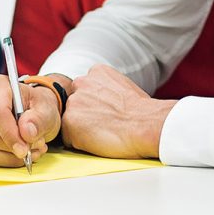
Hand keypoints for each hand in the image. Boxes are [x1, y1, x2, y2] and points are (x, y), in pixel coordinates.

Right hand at [0, 72, 61, 166]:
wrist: (34, 112)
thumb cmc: (37, 106)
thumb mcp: (46, 109)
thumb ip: (39, 119)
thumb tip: (26, 132)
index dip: (9, 134)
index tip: (24, 149)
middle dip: (11, 147)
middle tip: (35, 148)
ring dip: (9, 157)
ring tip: (31, 151)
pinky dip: (3, 160)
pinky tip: (20, 154)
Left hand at [61, 64, 175, 159]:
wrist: (146, 124)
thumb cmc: (143, 111)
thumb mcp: (124, 86)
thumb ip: (107, 89)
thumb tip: (104, 100)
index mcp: (96, 71)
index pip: (86, 88)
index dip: (95, 104)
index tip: (107, 112)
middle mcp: (81, 82)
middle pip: (75, 103)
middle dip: (86, 114)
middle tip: (104, 124)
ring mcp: (73, 102)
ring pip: (70, 120)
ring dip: (81, 128)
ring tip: (104, 133)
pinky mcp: (69, 122)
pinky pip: (68, 138)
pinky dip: (79, 143)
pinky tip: (98, 141)